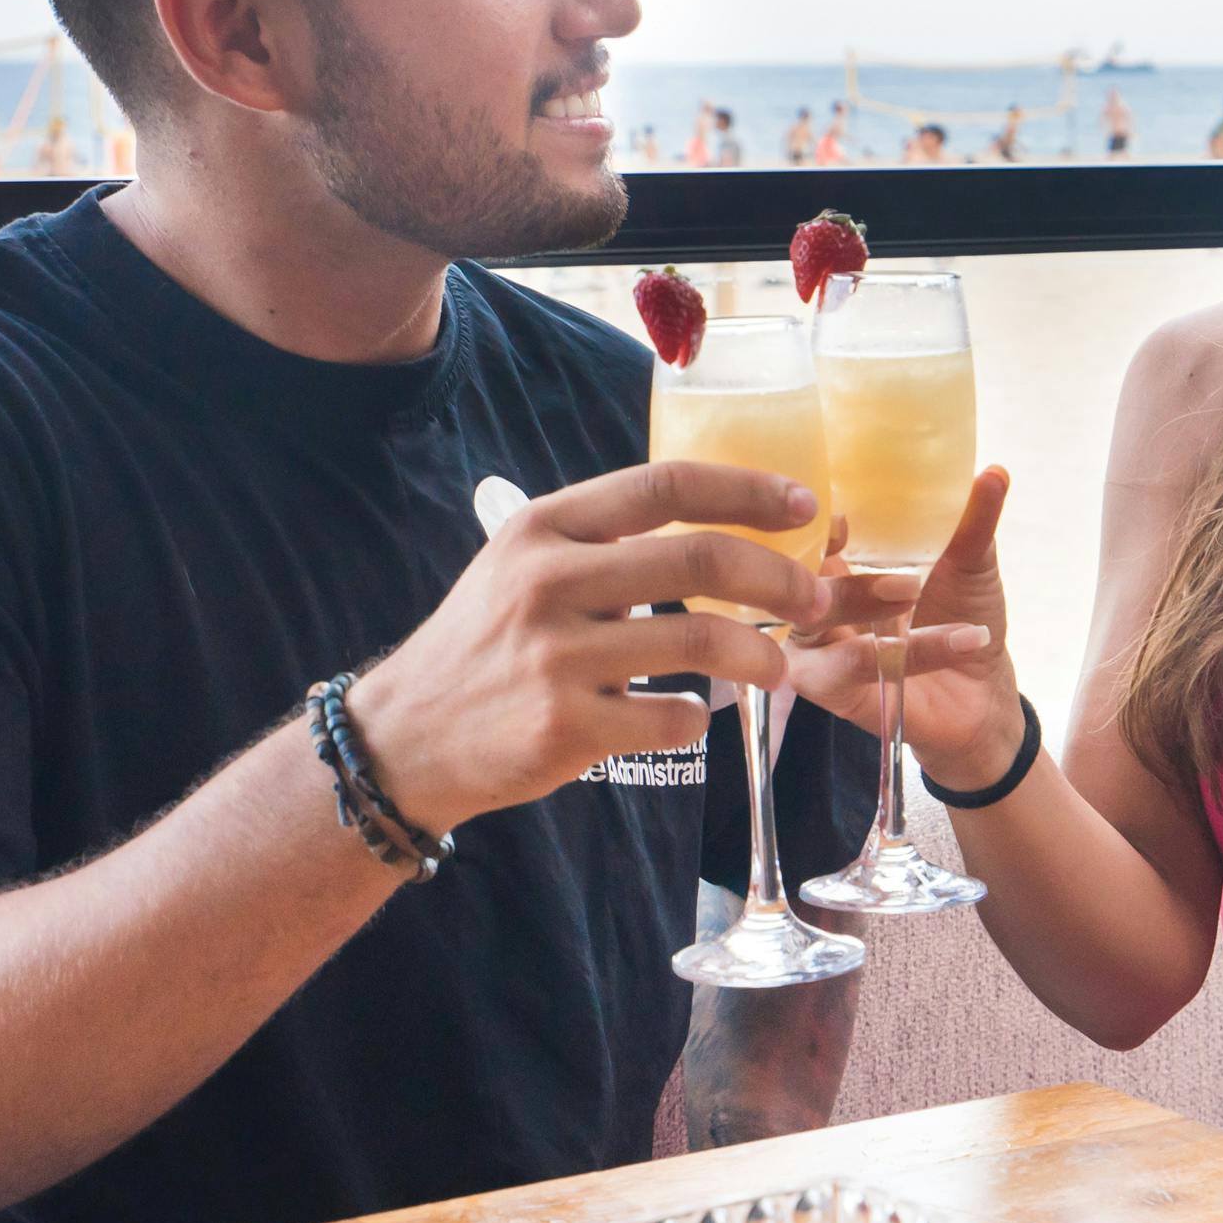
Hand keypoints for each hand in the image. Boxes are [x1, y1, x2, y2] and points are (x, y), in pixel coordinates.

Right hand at [351, 460, 831, 832]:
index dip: (746, 490)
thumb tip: (716, 523)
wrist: (407, 737)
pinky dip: (698, 718)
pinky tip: (691, 716)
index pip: (665, 485)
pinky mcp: (566, 728)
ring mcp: (557, 657)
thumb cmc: (485, 645)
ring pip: (700, 642)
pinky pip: (672, 718)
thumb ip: (602, 542)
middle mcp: (549, 582)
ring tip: (776, 668)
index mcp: (546, 528)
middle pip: (700, 559)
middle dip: (779, 579)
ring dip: (759, 656)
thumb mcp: (523, 566)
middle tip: (816, 600)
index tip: (803, 504)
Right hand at [782, 467, 1022, 784]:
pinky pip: (851, 668)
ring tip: (912, 590)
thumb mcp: (971, 565)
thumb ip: (972, 522)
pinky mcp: (834, 692)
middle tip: (864, 540)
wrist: (984, 696)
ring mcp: (818, 649)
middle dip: (823, 555)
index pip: (799, 530)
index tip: (839, 504)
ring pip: (810, 619)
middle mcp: (815, 602)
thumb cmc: (963, 620)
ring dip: (857, 599)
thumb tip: (994, 471)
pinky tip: (964, 637)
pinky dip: (910, 651)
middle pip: (789, 570)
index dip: (805, 514)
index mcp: (837, 562)